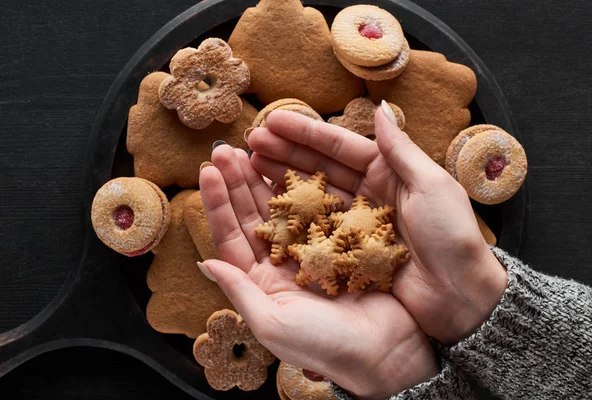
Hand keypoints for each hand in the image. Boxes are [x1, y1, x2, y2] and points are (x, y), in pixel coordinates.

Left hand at [198, 145, 438, 398]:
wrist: (384, 352)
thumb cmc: (325, 345)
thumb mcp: (273, 323)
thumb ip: (239, 291)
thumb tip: (204, 262)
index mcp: (261, 283)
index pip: (230, 236)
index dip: (218, 204)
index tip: (208, 172)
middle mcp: (282, 264)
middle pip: (252, 216)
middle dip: (238, 182)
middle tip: (227, 150)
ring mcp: (310, 251)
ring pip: (282, 208)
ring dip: (267, 179)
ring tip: (254, 149)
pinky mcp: (338, 243)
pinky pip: (316, 210)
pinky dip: (305, 188)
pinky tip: (295, 166)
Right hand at [247, 105, 507, 344]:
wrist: (461, 298)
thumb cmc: (452, 238)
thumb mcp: (432, 186)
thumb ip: (400, 149)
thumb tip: (381, 107)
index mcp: (389, 172)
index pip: (340, 146)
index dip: (305, 132)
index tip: (273, 121)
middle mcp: (369, 193)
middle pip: (320, 167)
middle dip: (286, 152)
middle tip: (251, 142)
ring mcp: (356, 223)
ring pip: (314, 195)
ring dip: (284, 180)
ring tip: (252, 166)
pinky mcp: (349, 251)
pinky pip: (317, 228)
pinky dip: (294, 217)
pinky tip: (268, 207)